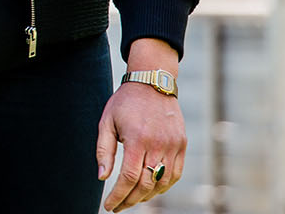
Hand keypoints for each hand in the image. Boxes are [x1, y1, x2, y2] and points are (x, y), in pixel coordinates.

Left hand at [97, 39, 184, 210]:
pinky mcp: (182, 145)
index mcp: (137, 139)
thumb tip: (102, 177)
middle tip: (119, 206)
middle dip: (131, 200)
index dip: (119, 195)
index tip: (110, 206)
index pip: (129, 177)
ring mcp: (173, 145)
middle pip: (146, 184)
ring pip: (163, 182)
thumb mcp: (106, 121)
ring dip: (148, 196)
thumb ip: (104, 150)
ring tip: (132, 199)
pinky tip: (151, 189)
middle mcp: (158, 144)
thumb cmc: (124, 102)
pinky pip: (176, 174)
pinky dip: (164, 186)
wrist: (152, 83)